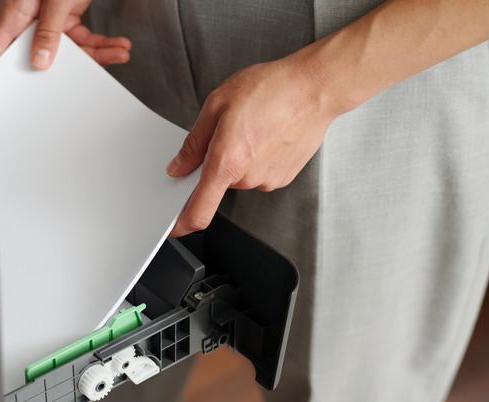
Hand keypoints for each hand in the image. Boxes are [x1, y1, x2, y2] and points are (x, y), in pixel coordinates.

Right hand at [0, 0, 130, 83]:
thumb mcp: (54, 0)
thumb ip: (48, 31)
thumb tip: (40, 61)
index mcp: (14, 16)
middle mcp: (29, 21)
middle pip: (38, 57)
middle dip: (59, 75)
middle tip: (70, 93)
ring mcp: (49, 20)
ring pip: (70, 50)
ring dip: (97, 54)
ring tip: (118, 55)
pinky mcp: (66, 16)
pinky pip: (84, 37)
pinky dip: (103, 42)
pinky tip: (118, 45)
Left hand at [166, 57, 341, 236]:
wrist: (315, 88)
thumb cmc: (271, 89)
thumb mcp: (217, 105)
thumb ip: (194, 142)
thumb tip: (179, 167)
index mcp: (227, 162)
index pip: (199, 211)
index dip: (182, 224)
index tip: (173, 227)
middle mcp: (248, 178)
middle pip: (217, 183)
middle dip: (215, 163)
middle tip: (226, 132)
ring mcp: (268, 180)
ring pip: (238, 177)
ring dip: (237, 158)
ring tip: (252, 128)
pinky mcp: (283, 178)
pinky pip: (257, 173)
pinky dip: (255, 158)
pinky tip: (266, 134)